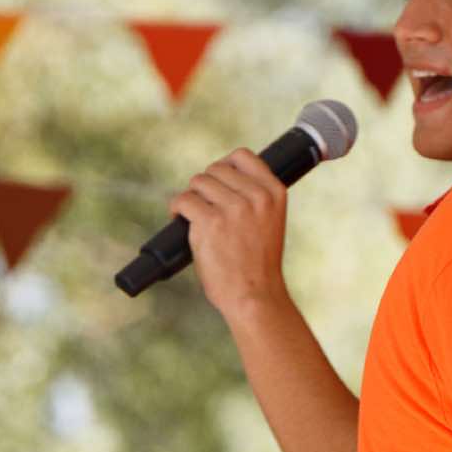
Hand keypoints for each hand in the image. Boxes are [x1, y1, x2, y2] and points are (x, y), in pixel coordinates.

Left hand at [168, 149, 290, 319]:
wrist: (254, 296)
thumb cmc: (258, 264)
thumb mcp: (269, 221)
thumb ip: (254, 197)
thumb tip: (220, 176)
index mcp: (274, 193)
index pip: (243, 156)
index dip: (225, 166)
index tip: (218, 182)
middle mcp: (256, 196)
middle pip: (216, 169)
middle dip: (205, 186)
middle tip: (204, 207)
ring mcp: (233, 208)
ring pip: (197, 183)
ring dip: (191, 198)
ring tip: (193, 216)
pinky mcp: (210, 222)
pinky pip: (183, 201)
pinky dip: (177, 210)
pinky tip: (180, 220)